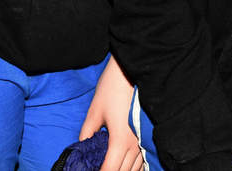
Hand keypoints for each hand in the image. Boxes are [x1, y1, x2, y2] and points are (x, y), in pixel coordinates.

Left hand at [79, 55, 143, 170]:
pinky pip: (144, 159)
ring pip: (136, 168)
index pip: (110, 170)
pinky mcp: (148, 134)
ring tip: (112, 167)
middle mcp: (135, 144)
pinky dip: (135, 167)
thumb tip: (83, 148)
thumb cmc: (112, 89)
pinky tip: (127, 166)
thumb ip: (87, 134)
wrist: (133, 70)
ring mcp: (144, 140)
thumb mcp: (94, 112)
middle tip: (100, 169)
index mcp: (120, 141)